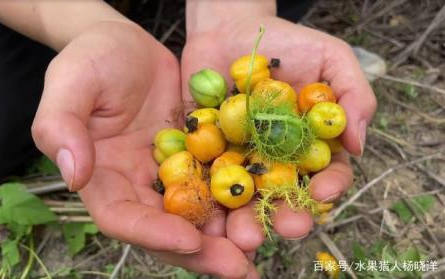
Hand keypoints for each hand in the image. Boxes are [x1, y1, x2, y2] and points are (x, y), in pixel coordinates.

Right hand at [32, 21, 253, 277]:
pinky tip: (267, 209)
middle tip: (238, 268)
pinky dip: (239, 199)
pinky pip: (218, 182)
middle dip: (201, 251)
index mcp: (103, 177)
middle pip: (167, 228)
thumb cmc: (92, 59)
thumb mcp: (70, 83)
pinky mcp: (197, 156)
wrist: (127, 45)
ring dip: (227, 235)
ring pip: (198, 213)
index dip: (154, 233)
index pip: (123, 217)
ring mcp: (170, 173)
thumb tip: (77, 176)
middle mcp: (138, 184)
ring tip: (259, 247)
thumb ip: (62, 126)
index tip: (190, 240)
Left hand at [182, 13, 376, 260]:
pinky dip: (204, 196)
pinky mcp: (205, 154)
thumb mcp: (331, 58)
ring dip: (244, 219)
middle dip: (287, 214)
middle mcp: (276, 160)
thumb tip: (359, 144)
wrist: (231, 29)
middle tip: (287, 226)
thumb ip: (353, 94)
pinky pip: (204, 177)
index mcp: (309, 145)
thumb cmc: (287, 41)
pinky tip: (204, 212)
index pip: (326, 174)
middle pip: (283, 195)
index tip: (325, 193)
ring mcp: (239, 160)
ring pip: (243, 197)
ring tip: (243, 234)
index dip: (329, 186)